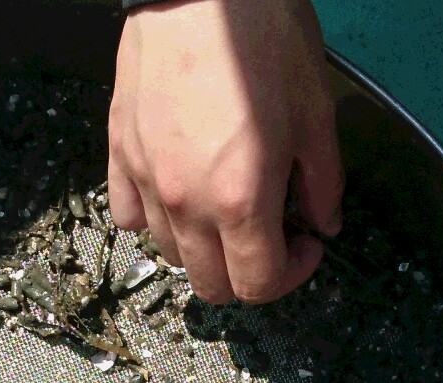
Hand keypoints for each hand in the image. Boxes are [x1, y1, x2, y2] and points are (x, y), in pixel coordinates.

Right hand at [109, 0, 342, 304]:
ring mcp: (145, 181)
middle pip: (210, 283)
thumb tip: (325, 222)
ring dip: (203, 246)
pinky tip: (177, 191)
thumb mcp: (315, 112)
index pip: (258, 285)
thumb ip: (323, 182)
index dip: (291, 275)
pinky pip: (127, 214)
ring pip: (169, 253)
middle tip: (271, 232)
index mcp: (241, 201)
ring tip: (225, 206)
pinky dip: (153, 217)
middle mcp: (186, 204)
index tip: (306, 243)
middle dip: (248, 271)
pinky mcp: (118, 153)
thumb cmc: (264, 38)